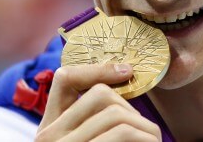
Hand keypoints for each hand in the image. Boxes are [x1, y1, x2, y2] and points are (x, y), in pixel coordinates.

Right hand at [35, 64, 161, 140]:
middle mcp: (48, 136)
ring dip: (145, 127)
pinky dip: (146, 137)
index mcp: (49, 129)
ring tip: (154, 140)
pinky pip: (122, 132)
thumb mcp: (86, 139)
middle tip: (147, 131)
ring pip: (115, 113)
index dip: (97, 68)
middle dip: (132, 109)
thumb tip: (126, 82)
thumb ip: (93, 122)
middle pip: (99, 94)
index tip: (127, 70)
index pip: (64, 79)